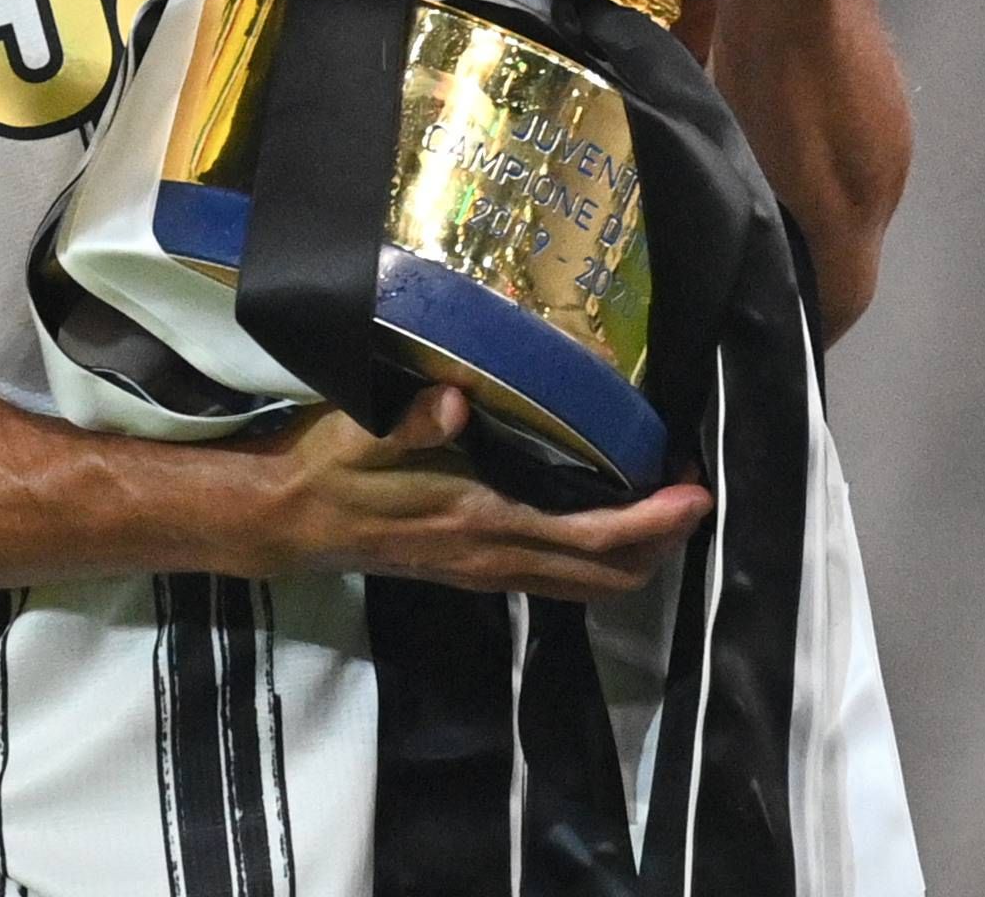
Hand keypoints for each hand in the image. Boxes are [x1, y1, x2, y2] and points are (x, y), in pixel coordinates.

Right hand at [240, 385, 706, 601]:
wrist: (289, 523)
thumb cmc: (329, 470)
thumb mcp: (361, 436)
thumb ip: (409, 422)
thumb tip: (453, 400)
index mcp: (483, 525)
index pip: (593, 538)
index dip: (653, 521)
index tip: (695, 491)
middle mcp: (497, 560)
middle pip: (609, 576)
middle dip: (663, 541)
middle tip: (692, 489)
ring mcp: (490, 571)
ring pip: (589, 584)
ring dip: (637, 551)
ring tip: (663, 499)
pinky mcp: (479, 569)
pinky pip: (563, 577)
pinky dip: (601, 553)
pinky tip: (605, 510)